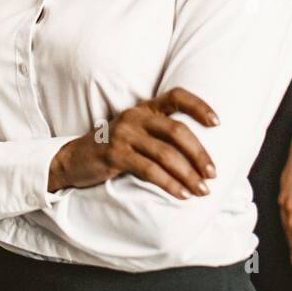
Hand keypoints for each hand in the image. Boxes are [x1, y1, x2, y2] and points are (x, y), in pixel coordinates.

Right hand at [48, 88, 218, 198]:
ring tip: (201, 190)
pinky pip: (149, 170)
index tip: (217, 123)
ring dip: (188, 174)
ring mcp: (124, 134)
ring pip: (165, 154)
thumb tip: (199, 154)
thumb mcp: (136, 134)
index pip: (176, 96)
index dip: (199, 106)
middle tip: (213, 174)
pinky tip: (181, 194)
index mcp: (144, 108)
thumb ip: (160, 135)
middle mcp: (135, 116)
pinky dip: (169, 184)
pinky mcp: (114, 154)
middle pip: (176, 130)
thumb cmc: (114, 149)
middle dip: (199, 153)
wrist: (73, 160)